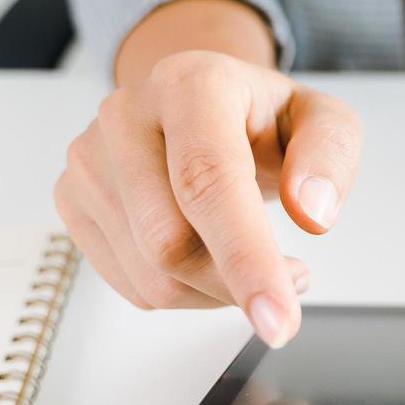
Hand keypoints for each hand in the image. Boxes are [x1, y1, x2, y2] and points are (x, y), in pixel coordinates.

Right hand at [54, 49, 361, 346]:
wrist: (201, 105)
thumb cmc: (263, 118)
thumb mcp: (323, 120)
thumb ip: (331, 156)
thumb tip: (312, 212)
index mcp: (190, 84)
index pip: (207, 181)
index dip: (245, 257)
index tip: (280, 320)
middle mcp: (126, 114)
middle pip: (169, 242)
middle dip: (237, 284)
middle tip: (292, 277)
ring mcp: (89, 159)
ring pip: (151, 276)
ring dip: (216, 292)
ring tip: (254, 258)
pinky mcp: (73, 199)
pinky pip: (132, 284)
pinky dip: (185, 291)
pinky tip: (210, 257)